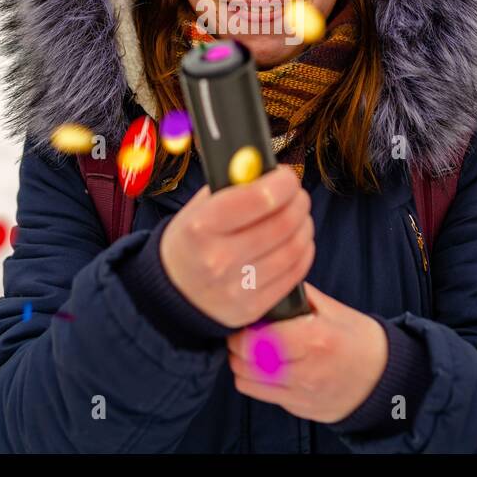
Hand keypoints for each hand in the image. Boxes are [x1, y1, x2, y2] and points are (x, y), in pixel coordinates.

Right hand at [159, 165, 314, 328]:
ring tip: (297, 216)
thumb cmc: (190, 241)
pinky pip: (295, 273)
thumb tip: (269, 169)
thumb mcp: (198, 207)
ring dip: (304, 225)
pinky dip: (303, 251)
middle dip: (298, 201)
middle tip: (296, 194)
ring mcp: (238, 288)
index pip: (259, 198)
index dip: (283, 182)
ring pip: (295, 248)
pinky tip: (295, 241)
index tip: (287, 176)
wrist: (173, 291)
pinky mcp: (254, 306)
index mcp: (202, 227)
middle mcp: (219, 260)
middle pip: (283, 223)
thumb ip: (233, 186)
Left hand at [225, 282, 387, 424]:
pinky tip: (269, 369)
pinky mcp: (299, 409)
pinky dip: (258, 382)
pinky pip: (263, 396)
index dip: (242, 331)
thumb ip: (298, 296)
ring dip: (243, 366)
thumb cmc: (359, 339)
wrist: (384, 377)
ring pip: (248, 383)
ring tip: (254, 352)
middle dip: (238, 347)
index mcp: (314, 340)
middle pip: (246, 363)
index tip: (244, 324)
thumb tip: (268, 282)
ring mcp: (301, 395)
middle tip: (245, 336)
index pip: (256, 341)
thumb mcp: (333, 309)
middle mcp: (305, 371)